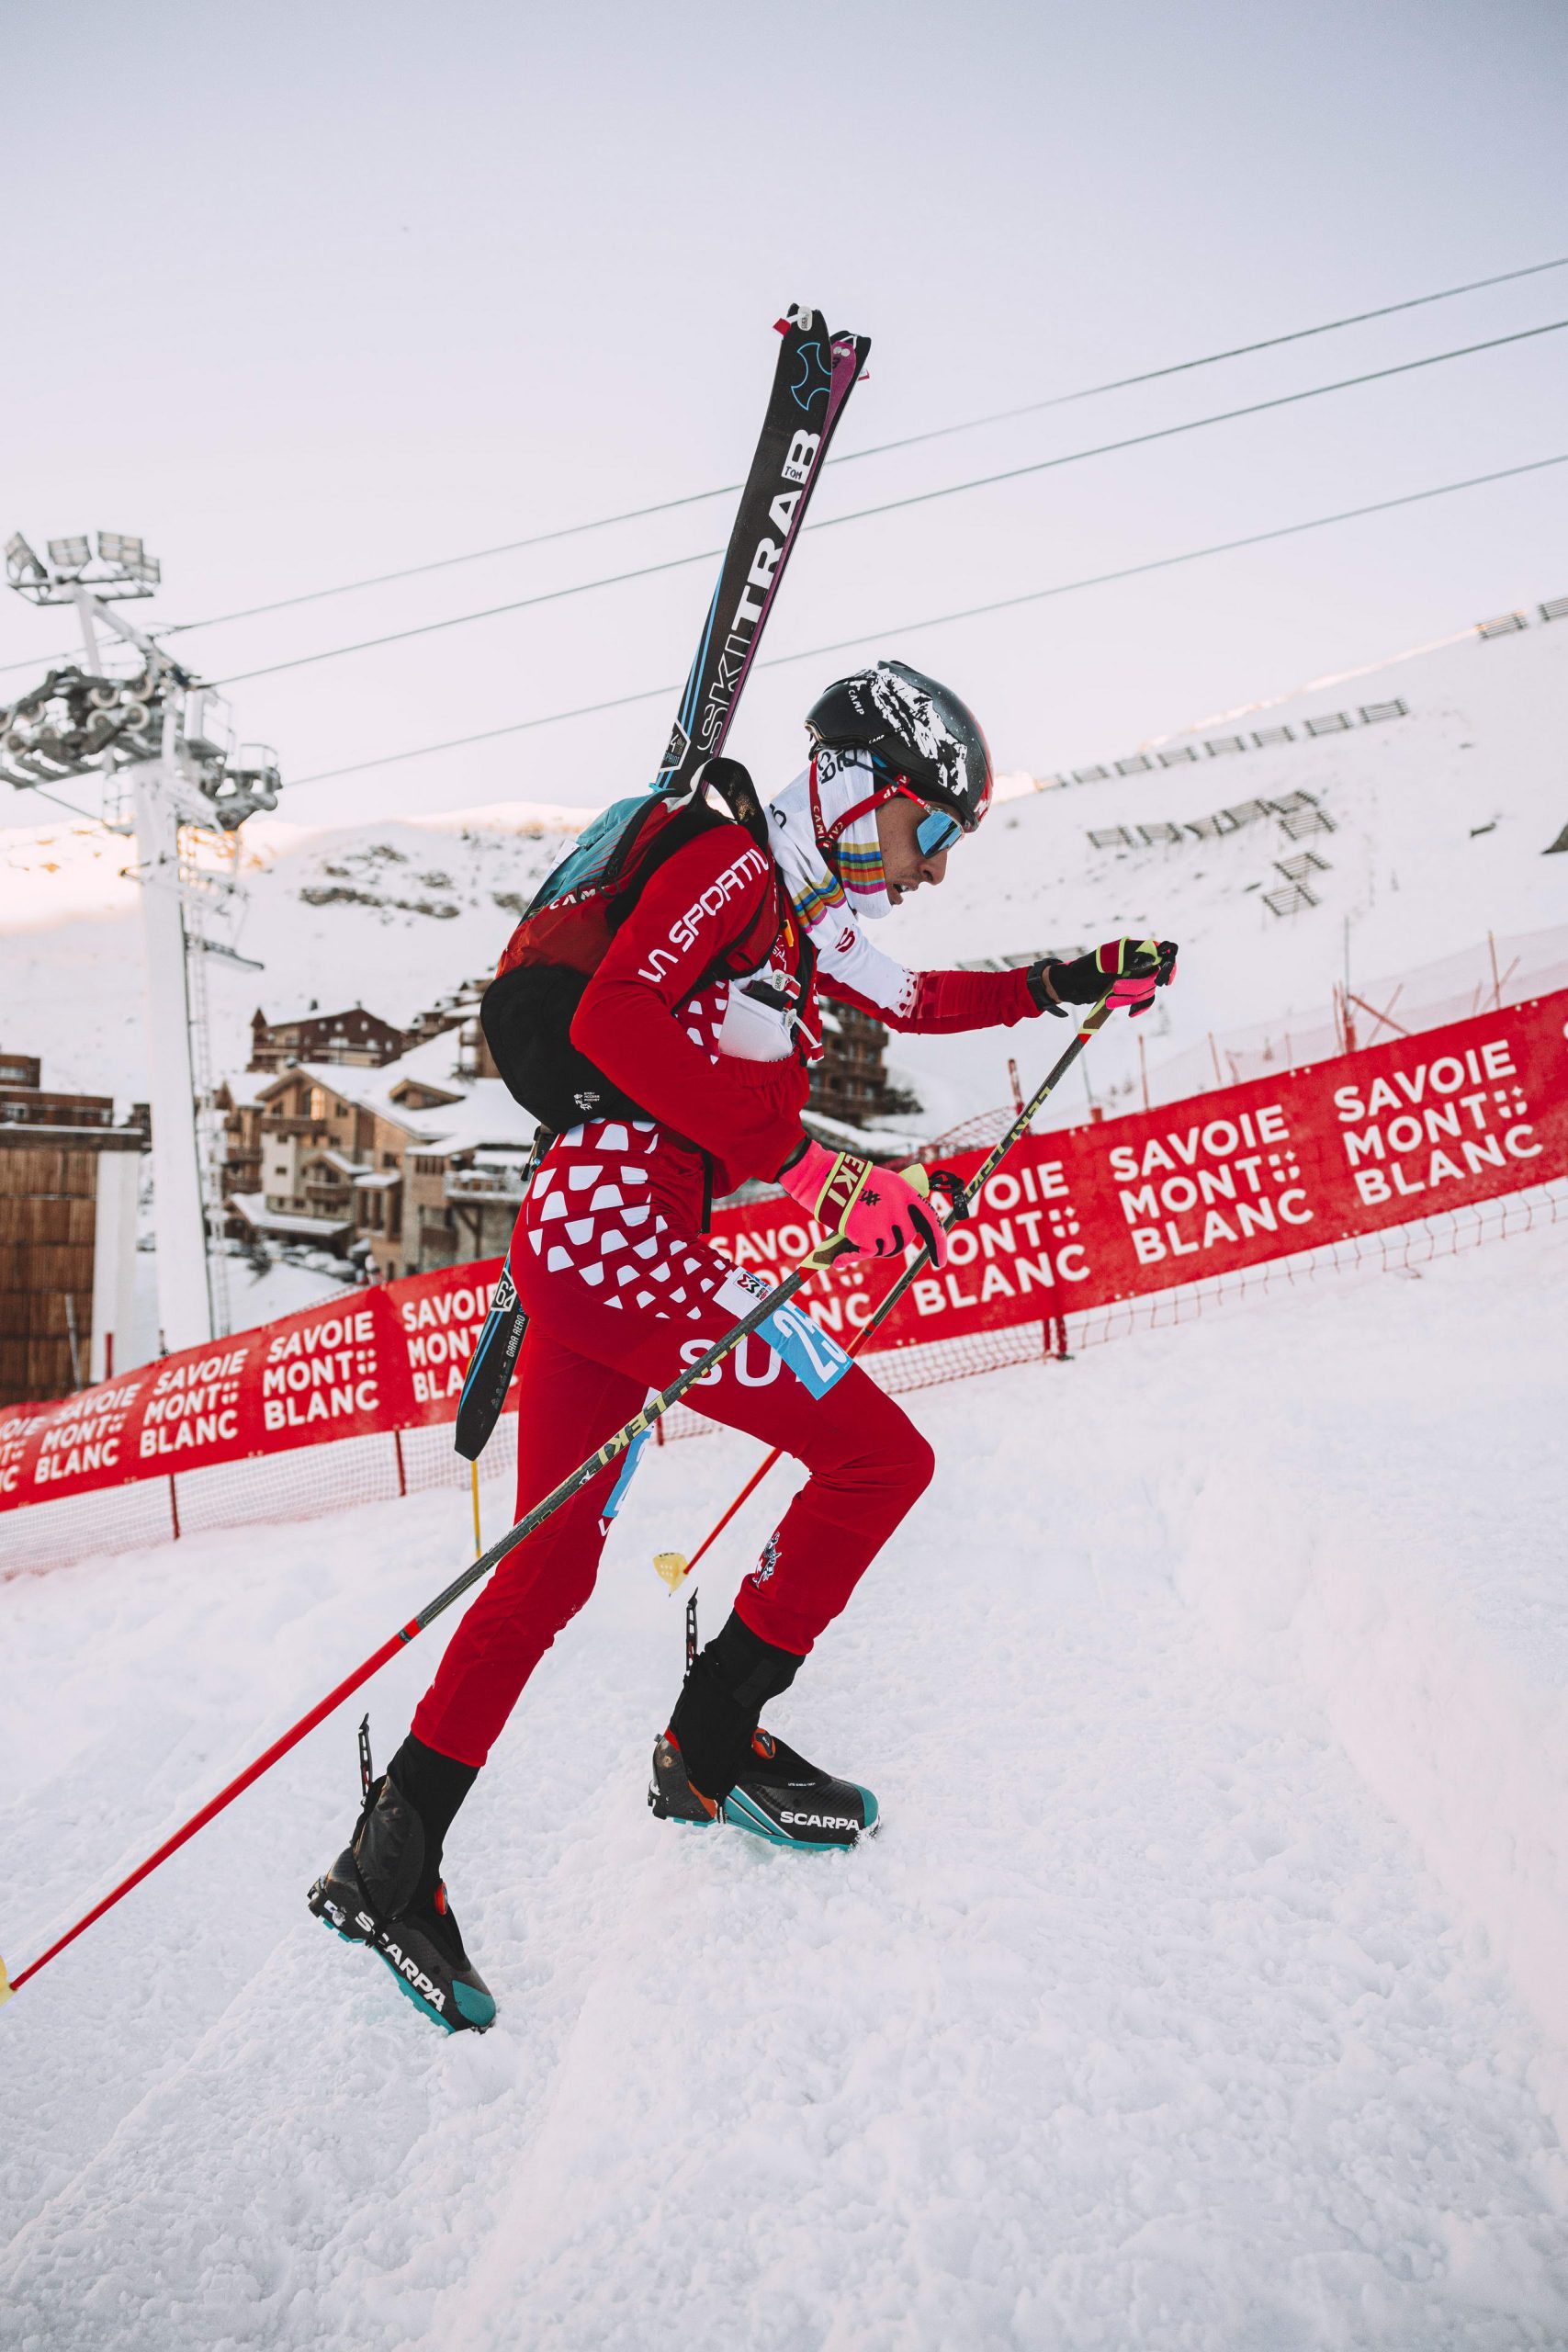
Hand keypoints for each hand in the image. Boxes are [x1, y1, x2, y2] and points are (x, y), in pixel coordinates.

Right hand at [778, 1139, 948, 1266]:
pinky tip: (839, 1259)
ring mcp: (884, 1221)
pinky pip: (866, 1253)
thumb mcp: (882, 1185)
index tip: (940, 1262)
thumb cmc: (847, 1181)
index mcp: (906, 1191)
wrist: (822, 1177)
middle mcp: (899, 1207)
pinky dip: (852, 1257)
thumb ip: (897, 1205)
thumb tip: (902, 1232)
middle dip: (891, 1245)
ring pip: (887, 1249)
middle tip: (872, 1243)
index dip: (938, 1245)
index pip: (931, 1222)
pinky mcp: (867, 1234)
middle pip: (905, 1240)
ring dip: (872, 1248)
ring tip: (853, 1237)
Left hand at [1029, 937, 1176, 1018]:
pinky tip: (1131, 1013)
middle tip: (1116, 988)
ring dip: (1131, 998)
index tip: (1164, 980)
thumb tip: (1153, 955)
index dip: (1168, 964)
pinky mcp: (1130, 989)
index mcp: (1132, 948)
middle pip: (1154, 975)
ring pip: (1148, 989)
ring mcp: (1134, 975)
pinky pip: (1144, 999)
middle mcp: (1137, 960)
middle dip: (1136, 986)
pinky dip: (1139, 1006)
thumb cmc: (1084, 969)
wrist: (1071, 986)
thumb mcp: (1104, 961)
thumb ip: (1128, 956)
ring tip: (1110, 1000)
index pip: (1161, 951)